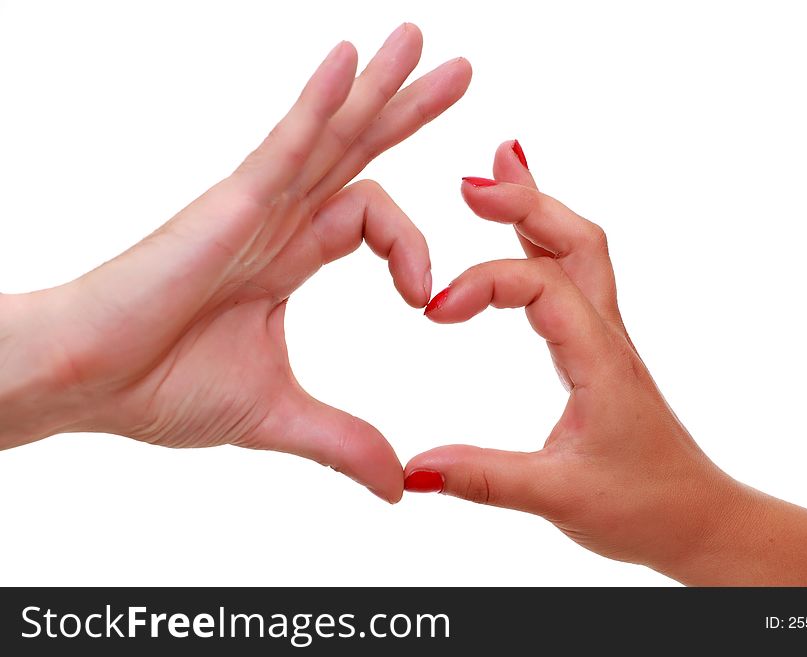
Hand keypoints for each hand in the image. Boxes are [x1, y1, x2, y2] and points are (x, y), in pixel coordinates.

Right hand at [0, 24, 470, 502]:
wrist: (87, 383)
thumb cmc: (159, 387)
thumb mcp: (278, 415)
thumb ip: (344, 441)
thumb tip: (397, 487)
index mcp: (291, 258)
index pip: (374, 221)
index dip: (415, 251)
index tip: (426, 302)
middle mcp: (279, 220)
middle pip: (359, 151)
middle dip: (409, 109)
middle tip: (462, 71)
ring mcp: (256, 206)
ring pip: (330, 133)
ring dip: (377, 86)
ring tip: (421, 41)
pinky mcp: (230, 204)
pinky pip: (284, 142)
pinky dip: (318, 101)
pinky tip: (349, 59)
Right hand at [405, 141, 806, 583]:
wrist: (697, 519)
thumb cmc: (644, 506)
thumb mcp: (559, 496)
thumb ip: (484, 479)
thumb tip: (414, 471)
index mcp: (599, 358)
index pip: (541, 285)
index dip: (483, 283)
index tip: (433, 312)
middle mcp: (606, 335)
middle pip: (573, 240)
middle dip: (523, 202)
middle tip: (470, 184)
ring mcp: (604, 338)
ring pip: (578, 250)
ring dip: (539, 208)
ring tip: (501, 171)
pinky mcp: (598, 349)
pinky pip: (574, 276)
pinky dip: (544, 241)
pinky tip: (525, 235)